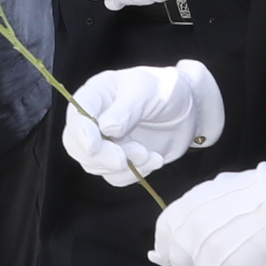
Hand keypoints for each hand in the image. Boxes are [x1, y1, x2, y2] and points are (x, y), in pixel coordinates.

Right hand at [63, 60, 224, 183]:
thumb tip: (105, 129)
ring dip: (124, 166)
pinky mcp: (119, 159)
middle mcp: (94, 119)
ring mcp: (105, 142)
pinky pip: (116, 176)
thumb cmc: (167, 89)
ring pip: (95, 165)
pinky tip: (155, 159)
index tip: (94, 147)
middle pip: (76, 146)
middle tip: (124, 158)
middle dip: (101, 156)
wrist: (190, 109)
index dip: (81, 133)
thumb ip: (127, 109)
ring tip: (149, 153)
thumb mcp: (149, 90)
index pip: (76, 115)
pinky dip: (135, 173)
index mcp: (97, 94)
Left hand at [148, 155, 265, 265]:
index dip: (163, 246)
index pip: (164, 231)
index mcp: (187, 208)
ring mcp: (209, 257)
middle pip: (180, 261)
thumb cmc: (256, 190)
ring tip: (243, 250)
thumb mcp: (217, 189)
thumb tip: (182, 227)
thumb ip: (195, 210)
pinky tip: (256, 258)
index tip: (162, 256)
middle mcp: (191, 234)